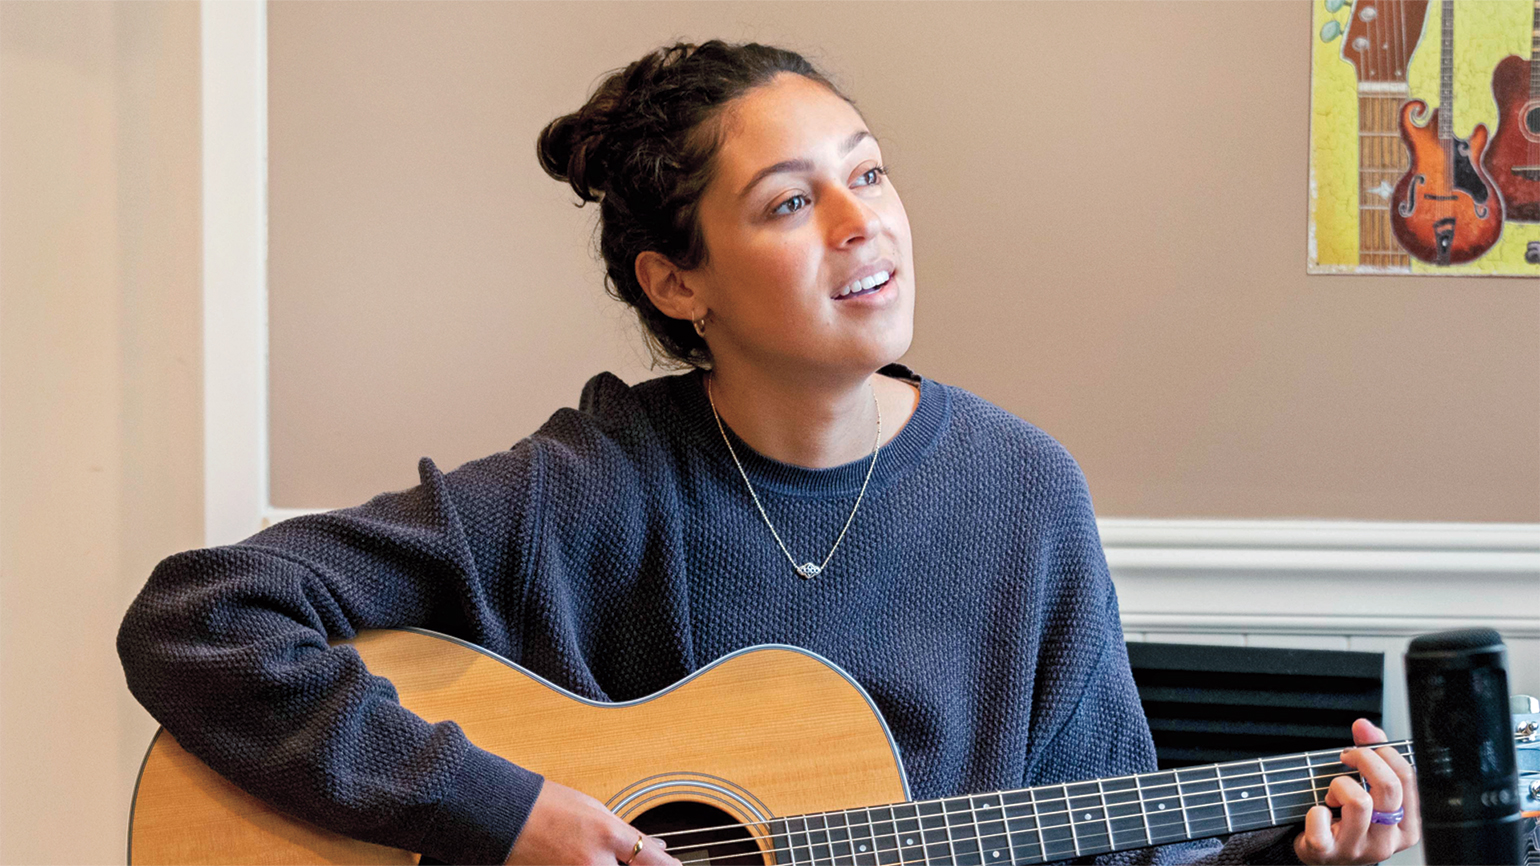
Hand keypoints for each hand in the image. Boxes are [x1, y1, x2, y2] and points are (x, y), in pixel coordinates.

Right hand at [505, 780, 681, 865]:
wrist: (503, 815)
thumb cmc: (546, 804)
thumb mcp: (595, 810)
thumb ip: (628, 834)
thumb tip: (658, 847)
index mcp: (606, 835)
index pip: (653, 861)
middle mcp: (593, 863)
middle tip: (642, 860)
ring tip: (604, 856)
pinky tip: (594, 861)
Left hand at [1293, 719, 1421, 864]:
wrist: (1323, 855)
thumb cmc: (1348, 819)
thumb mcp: (1368, 789)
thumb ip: (1371, 754)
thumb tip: (1364, 726)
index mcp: (1406, 825)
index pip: (1407, 777)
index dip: (1382, 752)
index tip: (1363, 749)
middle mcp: (1387, 841)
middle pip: (1388, 787)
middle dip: (1364, 760)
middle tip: (1346, 758)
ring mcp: (1358, 849)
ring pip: (1359, 801)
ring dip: (1338, 786)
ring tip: (1333, 794)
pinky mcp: (1328, 853)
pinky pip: (1321, 822)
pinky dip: (1315, 812)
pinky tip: (1319, 812)